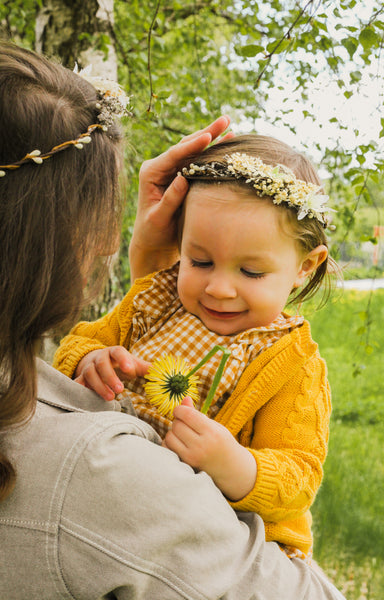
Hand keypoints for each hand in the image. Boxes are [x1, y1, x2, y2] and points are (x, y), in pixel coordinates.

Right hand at [74, 346, 149, 401]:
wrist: (99, 362)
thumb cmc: (120, 365)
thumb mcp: (133, 364)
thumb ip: (147, 368)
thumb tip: (164, 371)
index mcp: (114, 352)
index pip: (118, 351)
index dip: (123, 359)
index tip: (129, 369)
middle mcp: (100, 358)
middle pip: (102, 364)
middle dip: (110, 377)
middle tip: (120, 390)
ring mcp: (89, 367)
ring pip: (90, 373)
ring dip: (99, 386)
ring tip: (110, 398)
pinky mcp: (81, 378)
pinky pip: (78, 383)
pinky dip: (80, 389)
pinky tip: (84, 398)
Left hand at [129, 116, 232, 279]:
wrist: (152, 242)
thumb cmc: (152, 233)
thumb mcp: (159, 218)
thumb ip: (169, 200)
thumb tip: (182, 179)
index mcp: (151, 173)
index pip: (174, 154)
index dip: (192, 145)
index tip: (208, 136)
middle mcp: (160, 167)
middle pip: (185, 146)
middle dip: (206, 133)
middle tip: (225, 119)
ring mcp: (170, 170)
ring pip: (193, 151)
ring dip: (210, 139)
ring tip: (228, 125)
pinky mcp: (180, 176)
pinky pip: (197, 161)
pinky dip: (211, 152)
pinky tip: (226, 142)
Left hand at [164, 398, 256, 501]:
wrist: (231, 468)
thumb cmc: (222, 443)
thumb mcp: (214, 426)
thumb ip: (197, 414)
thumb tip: (184, 398)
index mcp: (212, 432)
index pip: (187, 415)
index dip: (180, 409)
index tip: (180, 410)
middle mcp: (202, 445)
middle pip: (177, 425)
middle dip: (178, 421)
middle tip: (184, 423)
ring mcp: (192, 456)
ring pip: (170, 437)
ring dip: (173, 432)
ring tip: (182, 434)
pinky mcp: (186, 464)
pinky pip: (168, 449)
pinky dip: (170, 443)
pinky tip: (178, 443)